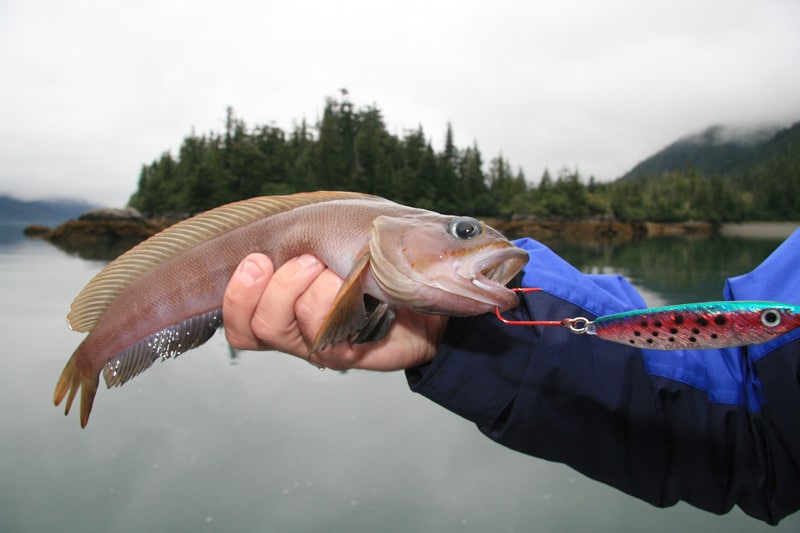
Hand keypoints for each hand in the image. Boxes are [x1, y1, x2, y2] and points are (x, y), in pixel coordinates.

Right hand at [222, 253, 446, 370]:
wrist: (430, 279)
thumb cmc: (380, 252)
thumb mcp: (338, 229)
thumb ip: (305, 234)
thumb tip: (280, 235)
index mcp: (283, 302)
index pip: (240, 322)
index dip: (238, 296)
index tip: (258, 260)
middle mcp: (297, 330)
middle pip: (258, 327)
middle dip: (279, 287)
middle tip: (310, 260)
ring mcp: (322, 346)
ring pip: (290, 331)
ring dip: (315, 293)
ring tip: (342, 271)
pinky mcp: (349, 355)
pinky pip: (327, 340)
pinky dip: (339, 305)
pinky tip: (361, 290)